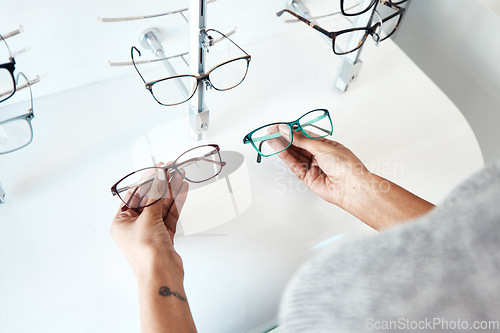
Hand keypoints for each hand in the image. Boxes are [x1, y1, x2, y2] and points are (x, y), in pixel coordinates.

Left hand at [111, 165, 188, 277]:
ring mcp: (150, 231)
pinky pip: (170, 214)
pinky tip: (182, 190)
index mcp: (121, 222)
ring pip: (162, 205)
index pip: (134, 194)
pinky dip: (176, 202)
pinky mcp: (164, 235)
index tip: (157, 168)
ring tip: (180, 175)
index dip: (146, 180)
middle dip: (161, 184)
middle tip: (171, 169)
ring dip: (171, 191)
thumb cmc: (146, 253)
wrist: (161, 274)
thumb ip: (156, 196)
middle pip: (149, 199)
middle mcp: (134, 226)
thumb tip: (159, 178)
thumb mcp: (148, 218)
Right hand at [274, 125, 434, 228]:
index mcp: (326, 144)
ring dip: (282, 146)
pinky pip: (293, 164)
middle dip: (284, 137)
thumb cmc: (347, 166)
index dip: (291, 130)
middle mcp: (319, 155)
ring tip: (270, 138)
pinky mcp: (307, 177)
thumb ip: (302, 140)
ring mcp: (312, 166)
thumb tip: (288, 131)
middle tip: (271, 131)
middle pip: (297, 144)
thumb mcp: (322, 147)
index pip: (304, 134)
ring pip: (293, 154)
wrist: (352, 187)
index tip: (280, 126)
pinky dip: (285, 156)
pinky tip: (278, 148)